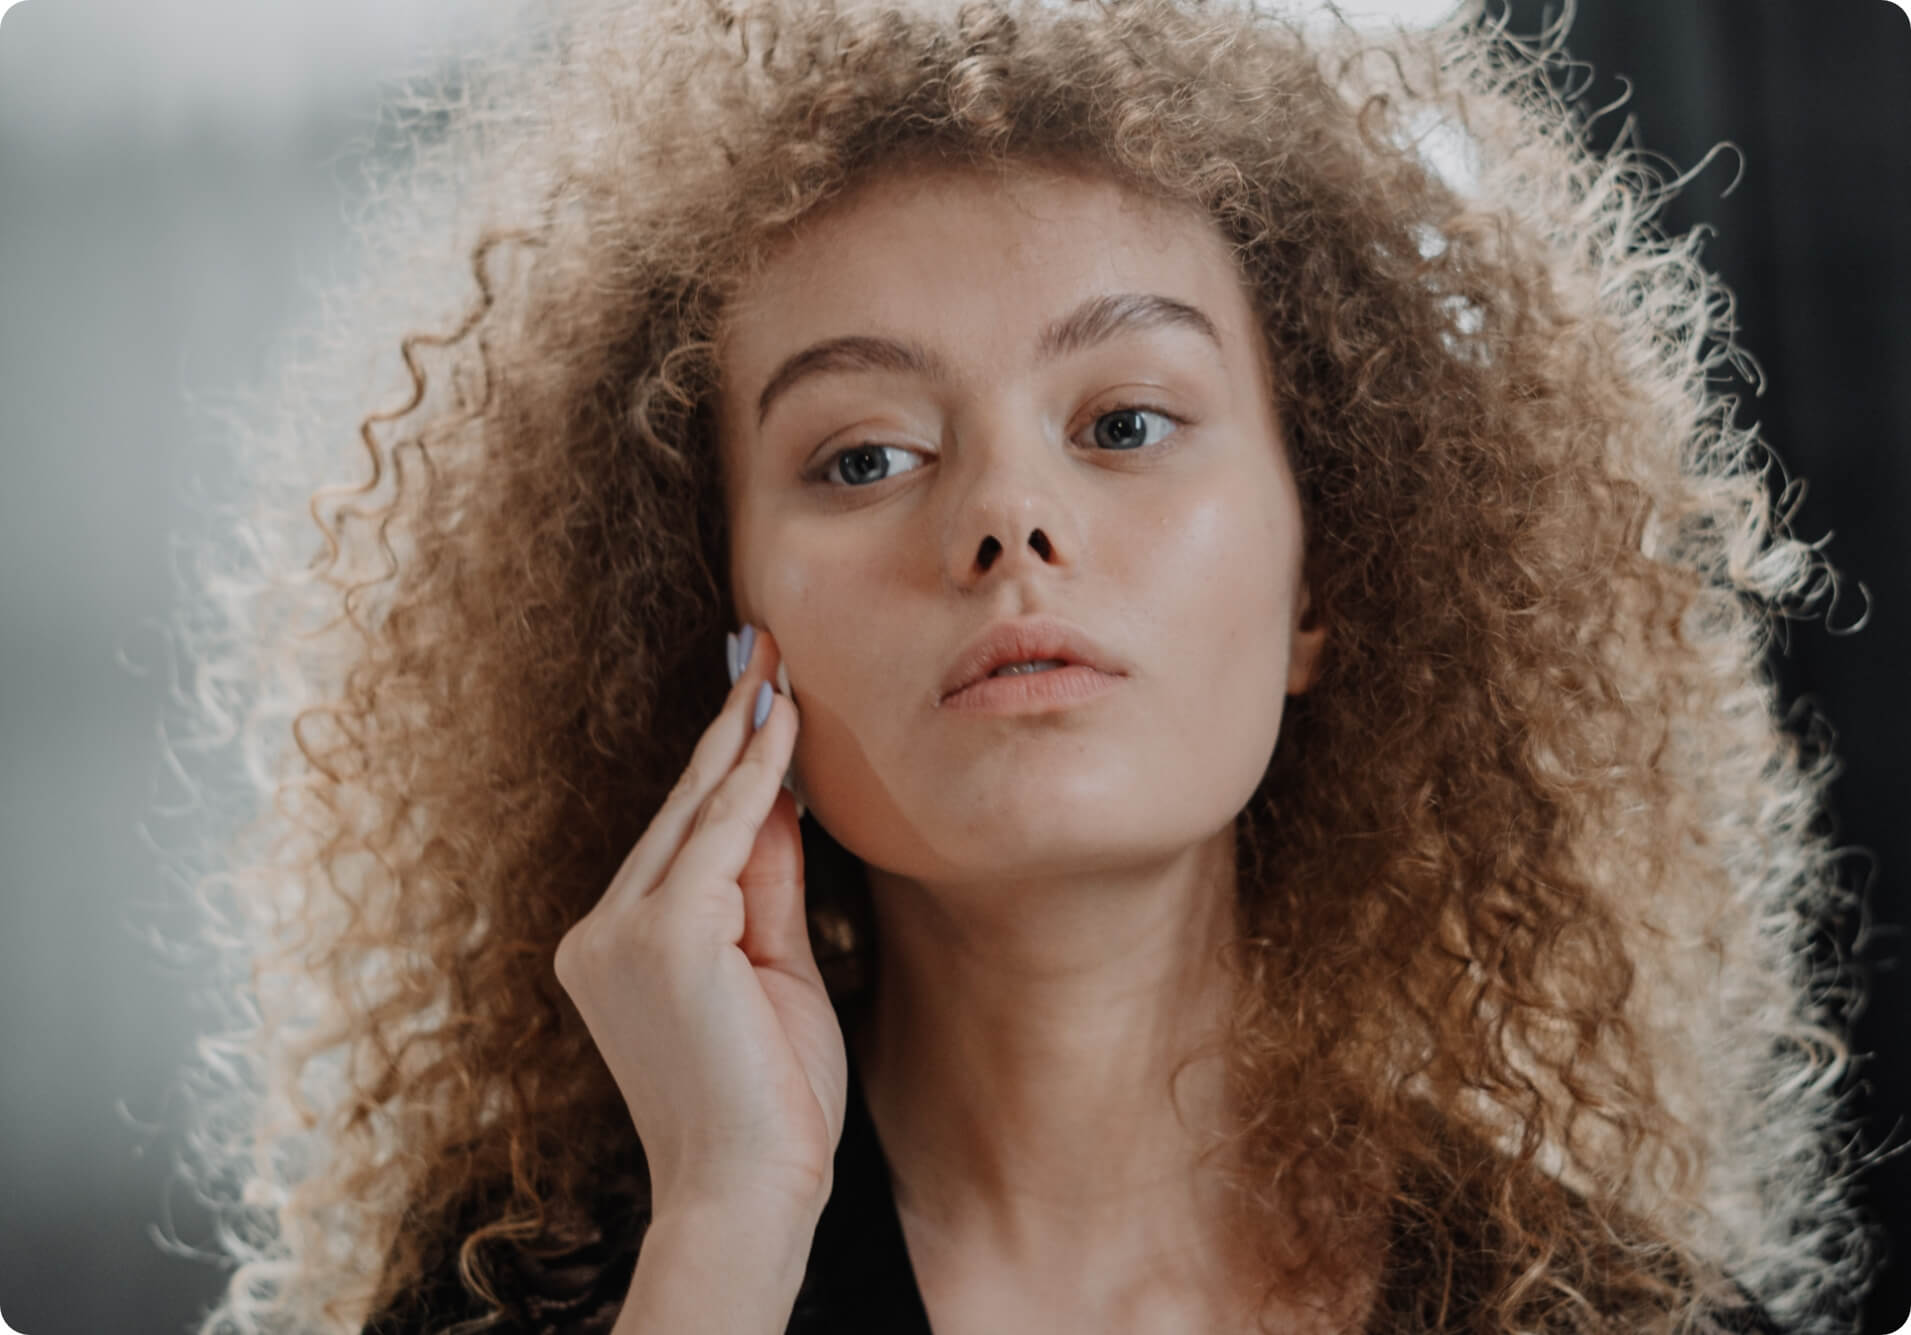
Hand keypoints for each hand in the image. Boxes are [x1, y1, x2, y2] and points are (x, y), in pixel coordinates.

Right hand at [555, 626, 845, 1216]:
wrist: (750, 1193)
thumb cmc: (768, 1100)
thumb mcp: (770, 971)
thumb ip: (763, 883)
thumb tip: (776, 792)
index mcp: (616, 947)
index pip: (682, 837)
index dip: (722, 764)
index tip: (755, 695)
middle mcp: (601, 932)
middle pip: (681, 812)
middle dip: (727, 726)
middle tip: (761, 644)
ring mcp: (620, 932)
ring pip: (696, 814)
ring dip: (742, 736)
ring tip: (774, 665)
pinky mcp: (659, 935)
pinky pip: (719, 837)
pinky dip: (755, 777)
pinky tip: (781, 723)